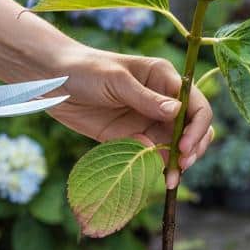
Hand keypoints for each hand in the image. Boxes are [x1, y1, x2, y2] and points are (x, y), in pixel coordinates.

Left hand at [44, 45, 213, 187]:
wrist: (52, 81)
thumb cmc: (85, 69)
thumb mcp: (116, 81)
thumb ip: (146, 98)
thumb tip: (178, 112)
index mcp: (164, 79)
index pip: (196, 105)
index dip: (196, 127)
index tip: (184, 147)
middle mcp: (162, 101)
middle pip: (192, 128)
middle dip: (193, 147)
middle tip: (182, 166)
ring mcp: (148, 121)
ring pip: (175, 145)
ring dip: (178, 162)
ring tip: (172, 179)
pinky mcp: (131, 138)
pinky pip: (152, 155)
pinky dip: (157, 167)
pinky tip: (155, 176)